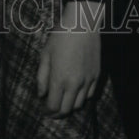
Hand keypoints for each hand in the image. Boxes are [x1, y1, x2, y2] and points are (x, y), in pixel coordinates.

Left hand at [36, 0, 102, 117]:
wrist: (82, 24)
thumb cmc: (60, 36)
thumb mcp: (45, 54)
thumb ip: (42, 76)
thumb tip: (41, 94)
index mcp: (59, 78)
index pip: (53, 106)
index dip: (47, 112)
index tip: (44, 111)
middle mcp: (75, 83)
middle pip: (66, 109)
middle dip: (57, 113)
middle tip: (51, 111)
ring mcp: (88, 81)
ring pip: (79, 105)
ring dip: (70, 106)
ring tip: (63, 102)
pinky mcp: (96, 76)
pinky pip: (90, 95)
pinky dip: (82, 98)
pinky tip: (76, 93)